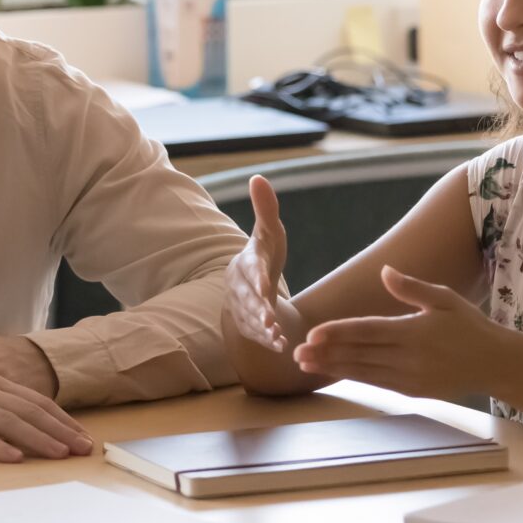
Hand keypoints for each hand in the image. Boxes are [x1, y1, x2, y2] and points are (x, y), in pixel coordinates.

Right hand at [0, 370, 90, 461]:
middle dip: (60, 431)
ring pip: (9, 423)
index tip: (82, 435)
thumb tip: (28, 427)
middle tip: (82, 448)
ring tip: (59, 455)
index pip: (36, 401)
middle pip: (29, 411)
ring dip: (38, 439)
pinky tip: (15, 459)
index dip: (62, 419)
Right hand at [224, 177, 292, 353]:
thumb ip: (266, 209)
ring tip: (277, 335)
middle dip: (257, 309)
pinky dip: (267, 341)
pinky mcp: (246, 325)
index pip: (250, 269)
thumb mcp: (268, 233)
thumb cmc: (263, 254)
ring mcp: (241, 308)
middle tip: (270, 319)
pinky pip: (255, 335)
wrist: (250, 286)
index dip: (256, 277)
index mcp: (246, 262)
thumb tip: (258, 177)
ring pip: (250, 319)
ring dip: (263, 329)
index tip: (264, 285)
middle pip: (247, 299)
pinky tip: (282, 345)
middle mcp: (239, 286)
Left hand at [292, 265, 498, 399]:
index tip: (312, 334)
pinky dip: (355, 378)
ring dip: (333, 368)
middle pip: (359, 354)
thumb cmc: (469, 325)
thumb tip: (385, 271)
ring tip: (306, 366)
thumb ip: (412, 287)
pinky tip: (335, 372)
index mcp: (414, 331)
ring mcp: (411, 378)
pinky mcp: (414, 392)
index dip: (338, 333)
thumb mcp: (444, 298)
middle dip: (325, 353)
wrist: (495, 363)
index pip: (367, 331)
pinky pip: (377, 384)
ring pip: (364, 372)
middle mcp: (410, 357)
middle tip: (295, 353)